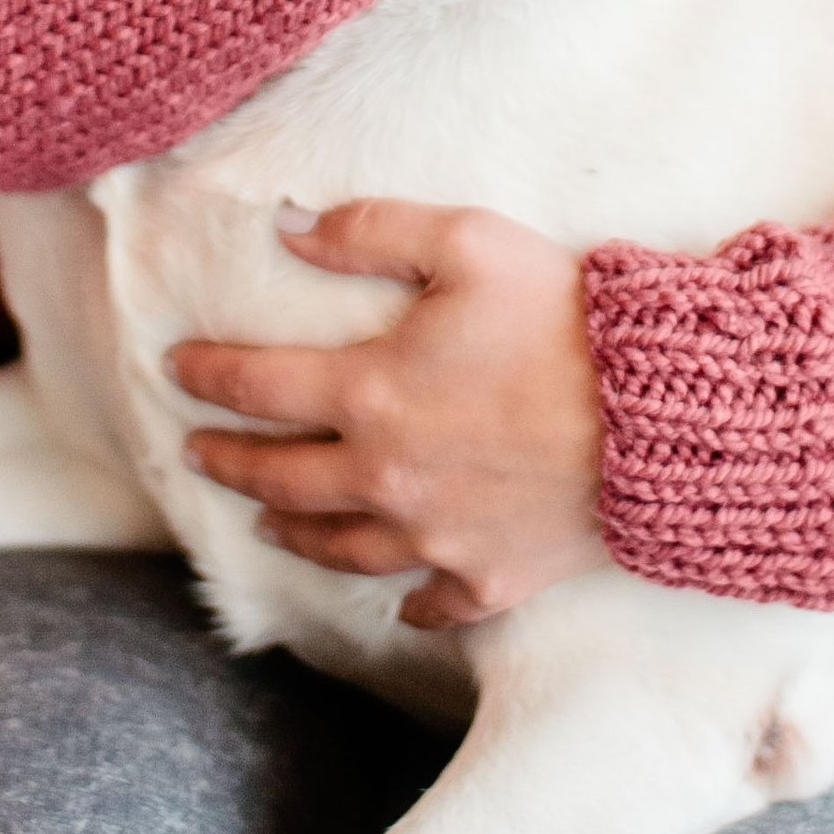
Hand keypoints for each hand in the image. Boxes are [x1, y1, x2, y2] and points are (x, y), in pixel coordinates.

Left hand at [170, 202, 606, 631]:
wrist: (657, 415)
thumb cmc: (563, 317)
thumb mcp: (467, 241)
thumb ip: (371, 231)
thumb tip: (291, 229)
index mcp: (370, 393)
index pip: (259, 388)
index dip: (209, 376)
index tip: (177, 368)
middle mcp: (386, 477)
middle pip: (280, 480)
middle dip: (229, 463)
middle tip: (198, 454)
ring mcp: (434, 539)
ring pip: (339, 548)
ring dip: (293, 534)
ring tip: (268, 527)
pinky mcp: (489, 578)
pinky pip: (430, 604)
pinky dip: (407, 604)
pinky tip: (399, 604)